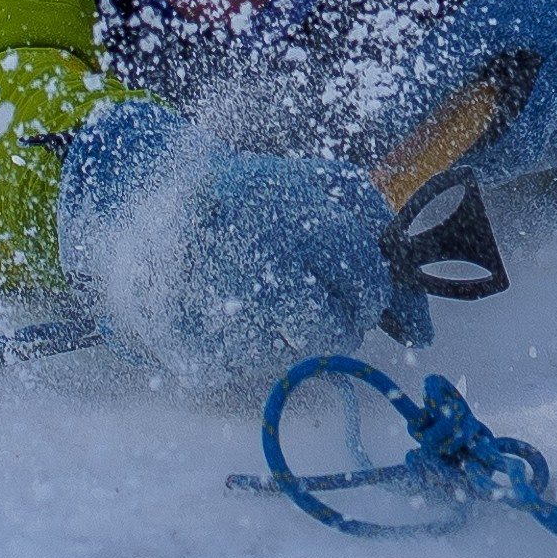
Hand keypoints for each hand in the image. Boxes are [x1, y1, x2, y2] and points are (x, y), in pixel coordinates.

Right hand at [58, 100, 391, 383]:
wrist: (135, 206)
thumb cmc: (245, 195)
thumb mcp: (314, 186)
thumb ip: (379, 242)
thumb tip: (421, 331)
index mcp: (289, 217)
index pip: (367, 281)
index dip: (366, 286)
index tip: (348, 280)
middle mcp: (254, 270)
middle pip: (338, 332)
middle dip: (334, 315)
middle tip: (299, 289)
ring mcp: (220, 319)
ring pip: (296, 355)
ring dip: (287, 330)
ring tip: (245, 289)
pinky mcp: (196, 361)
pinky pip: (252, 372)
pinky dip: (243, 347)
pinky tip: (215, 310)